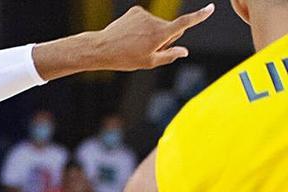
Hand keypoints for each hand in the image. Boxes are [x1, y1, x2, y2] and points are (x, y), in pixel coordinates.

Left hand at [90, 4, 213, 71]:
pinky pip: (146, 19)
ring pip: (157, 24)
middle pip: (170, 29)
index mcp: (161, 34)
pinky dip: (141, 26)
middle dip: (164, 38)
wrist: (101, 48)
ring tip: (134, 43)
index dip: (199, 16)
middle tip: (147, 50)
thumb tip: (185, 51)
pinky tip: (130, 34)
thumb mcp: (149, 62)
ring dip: (151, 33)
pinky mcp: (136, 10)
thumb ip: (169, 55)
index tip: (211, 7)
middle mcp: (155, 21)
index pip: (185, 23)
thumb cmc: (125, 58)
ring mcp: (145, 14)